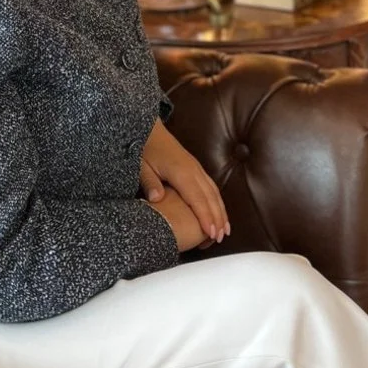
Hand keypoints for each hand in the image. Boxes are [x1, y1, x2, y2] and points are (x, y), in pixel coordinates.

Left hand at [140, 120, 230, 242]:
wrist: (149, 129)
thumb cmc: (144, 148)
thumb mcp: (141, 166)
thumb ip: (149, 182)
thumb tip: (156, 199)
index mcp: (181, 171)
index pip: (197, 198)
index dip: (205, 217)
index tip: (211, 234)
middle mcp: (193, 170)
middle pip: (210, 197)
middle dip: (218, 218)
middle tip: (221, 238)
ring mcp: (196, 168)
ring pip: (214, 192)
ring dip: (221, 211)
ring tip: (226, 230)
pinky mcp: (196, 167)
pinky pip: (211, 186)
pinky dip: (218, 201)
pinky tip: (220, 211)